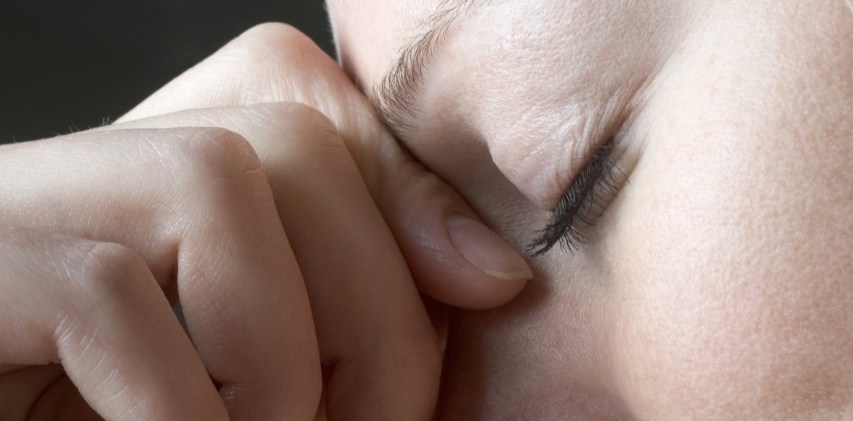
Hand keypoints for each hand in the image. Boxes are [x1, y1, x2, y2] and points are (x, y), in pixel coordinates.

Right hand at [0, 24, 532, 419]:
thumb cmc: (130, 408)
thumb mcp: (257, 362)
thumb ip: (349, 298)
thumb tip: (489, 272)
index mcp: (166, 182)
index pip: (314, 109)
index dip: (411, 191)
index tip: (489, 286)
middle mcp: (97, 167)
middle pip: (290, 143)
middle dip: (375, 299)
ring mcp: (26, 205)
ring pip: (212, 183)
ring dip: (279, 356)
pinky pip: (109, 295)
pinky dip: (184, 408)